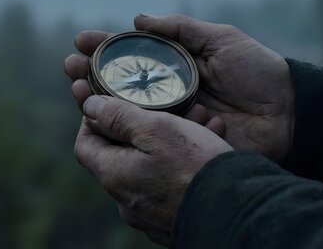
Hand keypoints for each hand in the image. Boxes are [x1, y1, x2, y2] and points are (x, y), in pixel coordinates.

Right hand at [64, 14, 294, 163]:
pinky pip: (146, 136)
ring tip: (78, 90)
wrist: (290, 114)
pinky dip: (124, 126)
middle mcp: (166, 93)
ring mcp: (170, 119)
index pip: (130, 55)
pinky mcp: (178, 143)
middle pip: (117, 84)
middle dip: (89, 75)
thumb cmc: (259, 72)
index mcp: (174, 67)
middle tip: (70, 69)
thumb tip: (138, 19)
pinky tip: (105, 117)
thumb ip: (181, 29)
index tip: (80, 41)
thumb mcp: (221, 39)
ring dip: (96, 101)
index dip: (103, 48)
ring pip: (123, 112)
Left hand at [74, 95, 231, 245]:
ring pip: (150, 168)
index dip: (93, 120)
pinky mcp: (172, 220)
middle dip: (140, 127)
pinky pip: (170, 186)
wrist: (237, 213)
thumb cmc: (195, 167)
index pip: (85, 145)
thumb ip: (118, 116)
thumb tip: (89, 106)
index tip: (111, 102)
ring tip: (199, 120)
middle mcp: (126, 201)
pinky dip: (182, 164)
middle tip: (165, 107)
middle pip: (119, 156)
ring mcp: (149, 214)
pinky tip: (208, 144)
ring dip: (168, 142)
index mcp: (114, 176)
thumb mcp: (155, 129)